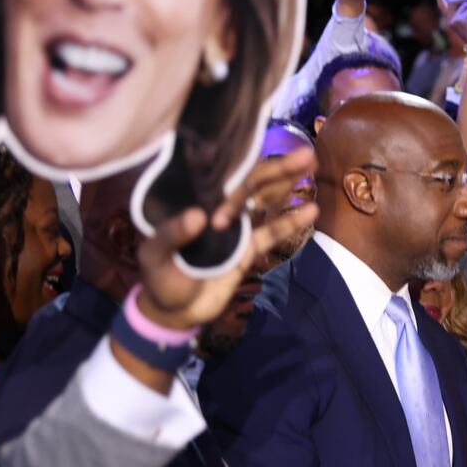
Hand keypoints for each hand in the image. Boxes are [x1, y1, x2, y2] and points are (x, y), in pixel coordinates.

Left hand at [135, 148, 318, 330]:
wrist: (175, 312)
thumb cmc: (159, 279)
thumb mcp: (155, 256)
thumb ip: (172, 235)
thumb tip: (199, 216)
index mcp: (193, 201)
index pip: (221, 177)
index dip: (241, 169)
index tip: (255, 169)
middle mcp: (218, 207)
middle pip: (250, 182)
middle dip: (277, 168)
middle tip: (306, 155)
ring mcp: (236, 227)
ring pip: (264, 200)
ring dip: (287, 184)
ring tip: (311, 166)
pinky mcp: (249, 249)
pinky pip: (272, 232)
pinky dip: (291, 222)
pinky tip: (311, 210)